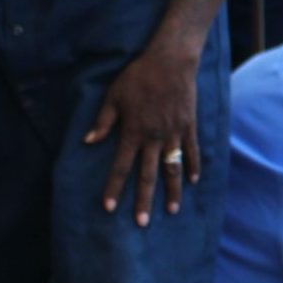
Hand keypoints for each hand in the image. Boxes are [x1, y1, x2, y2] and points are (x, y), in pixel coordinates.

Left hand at [82, 46, 200, 225]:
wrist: (171, 60)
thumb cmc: (138, 76)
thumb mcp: (114, 96)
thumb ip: (103, 121)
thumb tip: (88, 141)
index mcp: (133, 131)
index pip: (121, 166)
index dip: (114, 188)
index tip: (109, 207)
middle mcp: (154, 137)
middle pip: (148, 174)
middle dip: (144, 200)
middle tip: (142, 222)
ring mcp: (174, 133)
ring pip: (172, 167)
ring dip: (172, 190)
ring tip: (171, 210)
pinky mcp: (189, 125)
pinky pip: (192, 150)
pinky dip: (193, 166)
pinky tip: (193, 181)